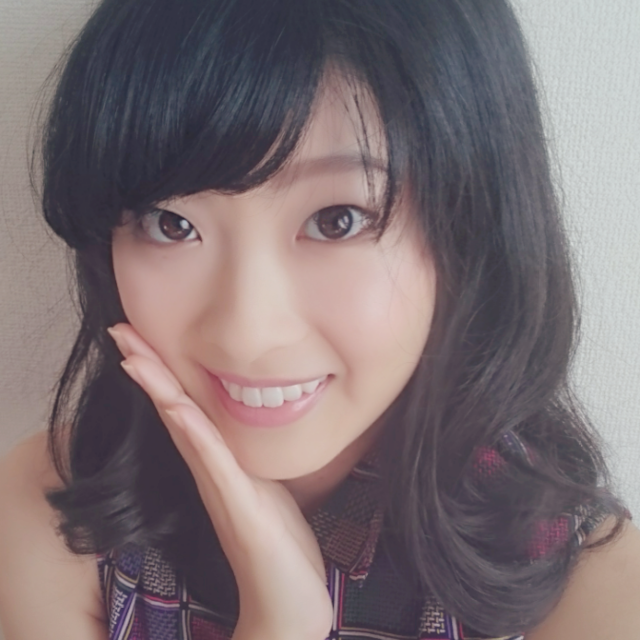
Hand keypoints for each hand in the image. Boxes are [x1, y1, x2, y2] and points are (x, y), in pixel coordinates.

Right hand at [107, 323, 333, 639]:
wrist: (287, 599)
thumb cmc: (278, 542)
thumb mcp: (266, 485)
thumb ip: (250, 458)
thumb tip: (256, 426)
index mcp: (217, 463)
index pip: (184, 407)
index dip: (162, 372)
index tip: (140, 338)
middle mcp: (211, 471)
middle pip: (174, 409)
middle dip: (148, 369)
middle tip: (120, 332)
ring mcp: (221, 488)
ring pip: (185, 428)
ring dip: (160, 390)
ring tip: (134, 356)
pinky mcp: (238, 506)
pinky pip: (212, 460)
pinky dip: (193, 431)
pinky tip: (177, 406)